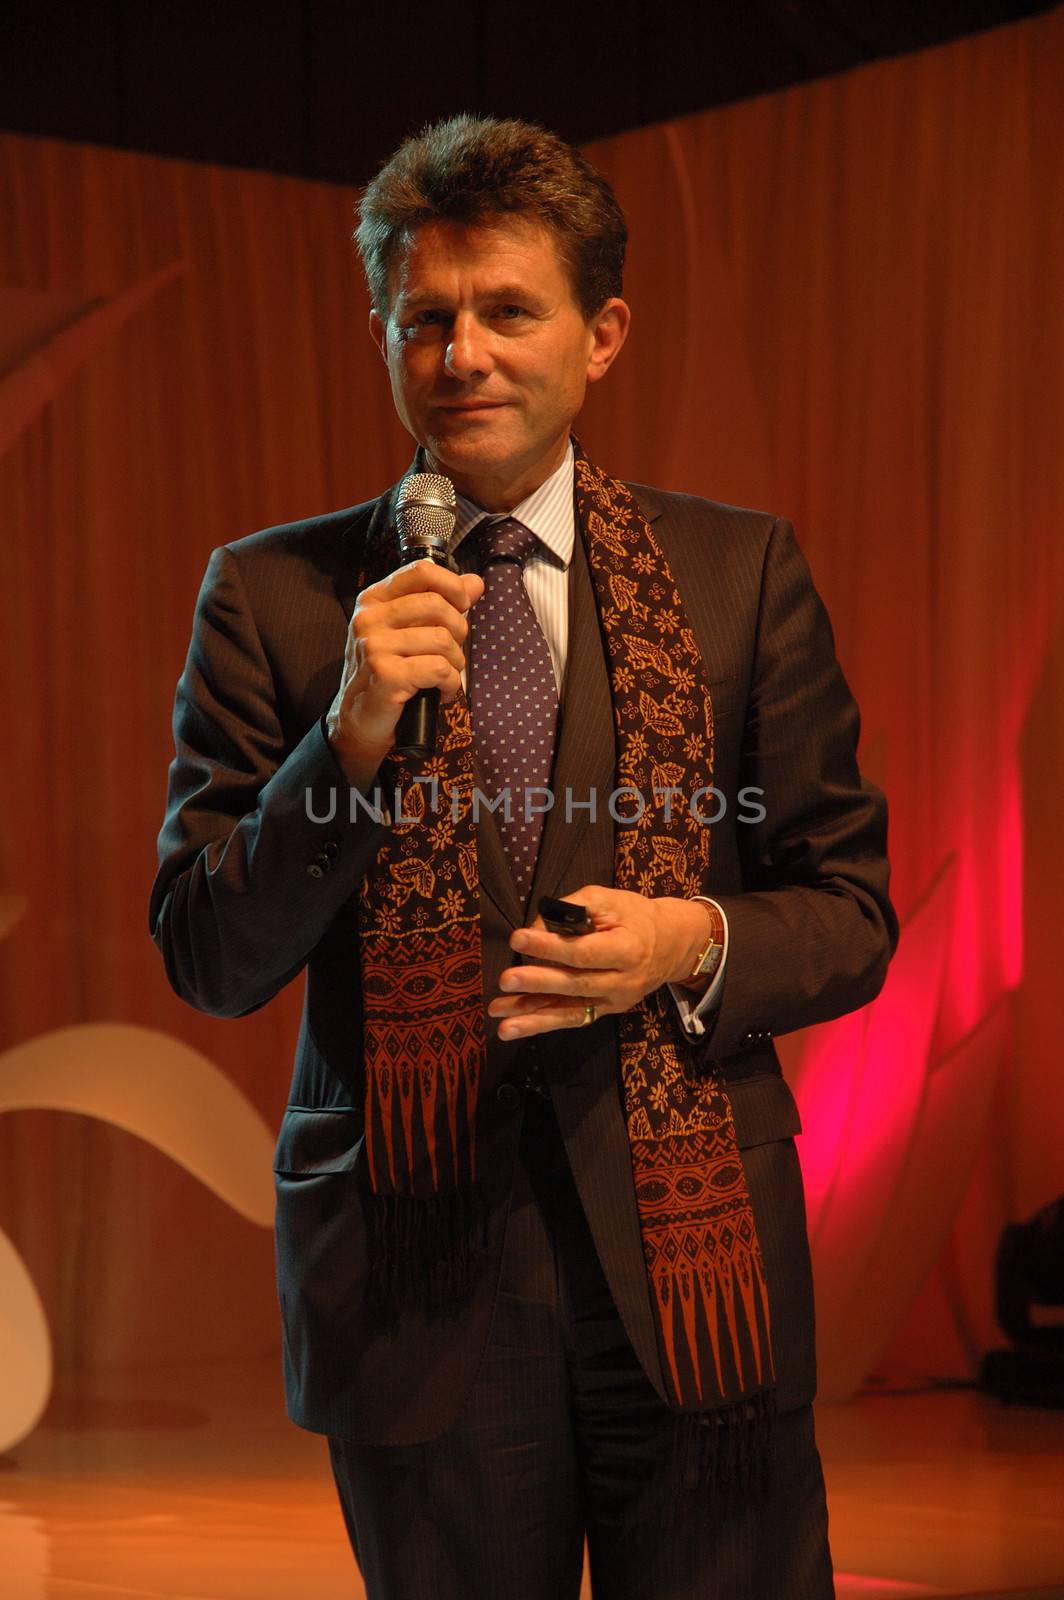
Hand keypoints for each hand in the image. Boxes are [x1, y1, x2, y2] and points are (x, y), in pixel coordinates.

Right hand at [326, 559, 483, 788]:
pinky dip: (450, 683)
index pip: (421, 571)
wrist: (359, 719)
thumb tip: (475, 582)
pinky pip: (439, 669)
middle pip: (436, 605)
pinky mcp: (386, 674)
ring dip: (455, 662)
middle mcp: (369, 618)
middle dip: (458, 630)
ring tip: (445, 675)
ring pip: (441, 640)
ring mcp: (374, 646)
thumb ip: (442, 604)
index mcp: (374, 600)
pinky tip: (442, 691)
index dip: (452, 585)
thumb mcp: (410, 632)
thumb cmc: (388, 673)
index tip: (462, 605)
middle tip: (452, 652)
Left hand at [489, 886, 714, 1039]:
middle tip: (505, 980)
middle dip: (538, 983)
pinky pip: (572, 1019)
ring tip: (502, 1024)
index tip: (518, 937)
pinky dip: (542, 1024)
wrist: (672, 944)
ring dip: (533, 1019)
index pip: (584, 951)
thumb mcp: (609, 900)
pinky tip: (515, 1027)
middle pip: (575, 984)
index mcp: (628, 949)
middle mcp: (623, 982)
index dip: (550, 946)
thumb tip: (537, 928)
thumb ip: (573, 909)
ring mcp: (615, 1001)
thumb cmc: (635, 916)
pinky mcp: (606, 1011)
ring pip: (571, 1012)